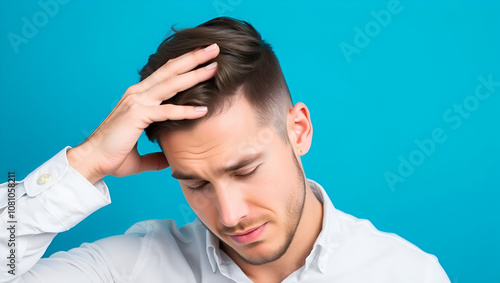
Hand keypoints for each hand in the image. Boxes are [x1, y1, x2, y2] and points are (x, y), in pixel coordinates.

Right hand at [67, 44, 219, 183]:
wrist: (91, 162)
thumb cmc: (113, 156)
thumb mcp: (140, 155)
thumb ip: (156, 156)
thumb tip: (169, 161)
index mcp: (138, 97)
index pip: (165, 74)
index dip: (185, 64)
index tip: (204, 57)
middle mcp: (138, 94)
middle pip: (170, 71)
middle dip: (193, 58)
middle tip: (213, 49)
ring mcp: (137, 102)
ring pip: (171, 84)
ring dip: (194, 74)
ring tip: (214, 66)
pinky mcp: (137, 115)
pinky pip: (166, 111)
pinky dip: (185, 110)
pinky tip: (203, 110)